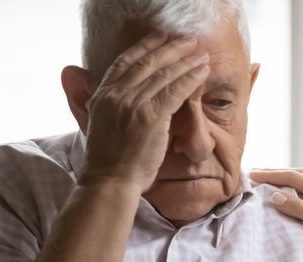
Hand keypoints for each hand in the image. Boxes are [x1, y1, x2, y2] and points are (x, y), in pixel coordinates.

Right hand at [80, 33, 209, 192]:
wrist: (109, 181)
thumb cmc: (109, 161)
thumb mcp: (99, 124)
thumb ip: (106, 104)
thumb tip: (110, 92)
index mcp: (102, 94)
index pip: (125, 61)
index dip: (146, 47)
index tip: (162, 38)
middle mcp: (116, 94)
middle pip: (147, 63)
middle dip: (171, 49)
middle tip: (189, 41)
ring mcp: (132, 104)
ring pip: (164, 74)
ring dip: (186, 61)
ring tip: (201, 54)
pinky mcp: (150, 117)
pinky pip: (175, 91)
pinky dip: (191, 79)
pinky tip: (203, 72)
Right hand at [249, 169, 302, 261]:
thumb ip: (299, 209)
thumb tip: (275, 195)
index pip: (293, 177)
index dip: (271, 175)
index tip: (251, 175)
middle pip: (300, 175)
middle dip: (278, 174)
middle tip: (257, 175)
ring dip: (288, 181)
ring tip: (271, 183)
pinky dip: (299, 191)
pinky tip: (295, 198)